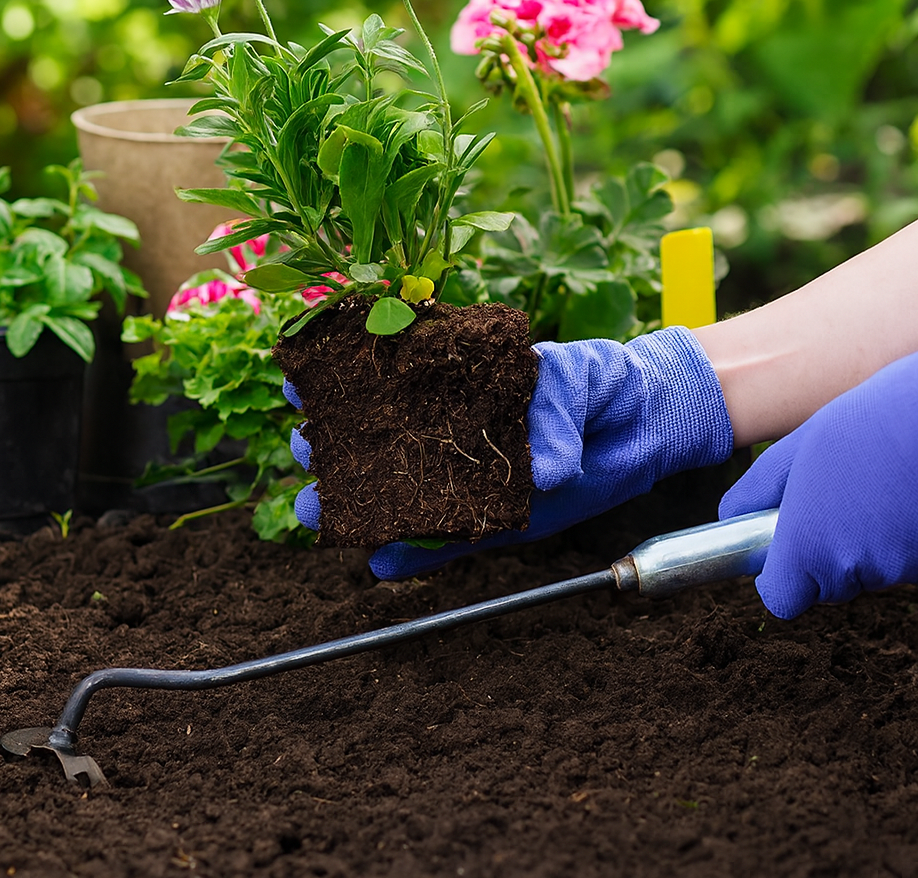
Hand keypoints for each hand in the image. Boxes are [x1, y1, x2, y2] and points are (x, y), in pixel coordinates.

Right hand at [287, 326, 732, 579]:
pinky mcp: (491, 523)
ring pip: (396, 497)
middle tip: (306, 448)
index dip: (336, 377)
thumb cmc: (598, 382)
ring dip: (354, 506)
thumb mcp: (574, 378)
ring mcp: (466, 481)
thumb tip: (542, 473)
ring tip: (319, 513)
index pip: (382, 378)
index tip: (298, 380)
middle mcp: (448, 433)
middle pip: (373, 441)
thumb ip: (551, 414)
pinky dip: (411, 557)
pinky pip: (442, 544)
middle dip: (329, 443)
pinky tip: (378, 563)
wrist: (642, 424)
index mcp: (454, 382)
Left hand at [719, 351, 917, 618]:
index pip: (782, 598)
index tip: (783, 547)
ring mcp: (900, 570)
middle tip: (834, 499)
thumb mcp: (796, 450)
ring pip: (865, 571)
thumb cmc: (867, 425)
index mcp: (809, 545)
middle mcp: (855, 569)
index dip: (780, 577)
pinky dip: (896, 540)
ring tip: (872, 488)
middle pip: (825, 586)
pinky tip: (897, 498)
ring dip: (862, 543)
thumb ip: (757, 492)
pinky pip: (899, 562)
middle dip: (822, 553)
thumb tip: (729, 518)